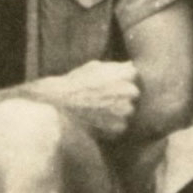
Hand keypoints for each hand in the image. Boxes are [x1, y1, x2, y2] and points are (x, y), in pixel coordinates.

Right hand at [24, 60, 139, 140]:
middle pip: (133, 94)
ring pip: (127, 111)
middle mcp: (130, 91)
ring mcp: (126, 110)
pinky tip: (96, 120)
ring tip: (97, 110)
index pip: (133, 75)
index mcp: (126, 73)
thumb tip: (130, 65)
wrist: (58, 105)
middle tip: (102, 98)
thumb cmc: (74, 84)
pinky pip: (120, 126)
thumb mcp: (93, 67)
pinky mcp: (120, 127)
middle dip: (121, 95)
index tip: (108, 83)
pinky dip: (111, 125)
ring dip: (117, 111)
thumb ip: (114, 67)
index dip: (121, 79)